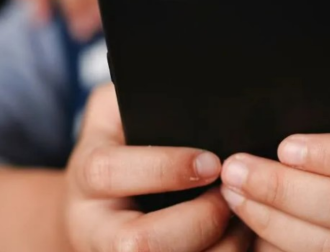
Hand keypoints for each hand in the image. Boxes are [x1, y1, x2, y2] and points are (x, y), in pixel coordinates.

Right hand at [65, 84, 251, 251]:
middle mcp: (90, 226)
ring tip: (244, 222)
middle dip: (198, 222)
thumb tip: (195, 94)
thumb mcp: (119, 110)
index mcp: (85, 175)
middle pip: (135, 243)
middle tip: (231, 199)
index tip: (212, 163)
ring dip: (216, 248)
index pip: (108, 172)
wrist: (100, 203)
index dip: (164, 168)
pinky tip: (239, 239)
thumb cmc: (123, 143)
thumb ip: (146, 98)